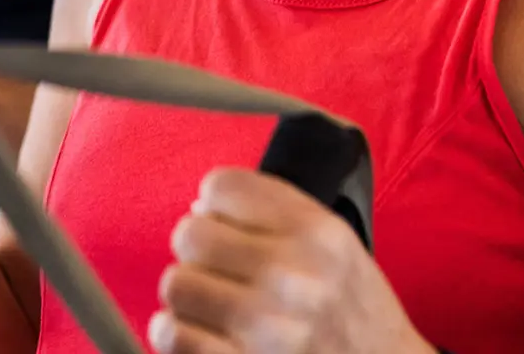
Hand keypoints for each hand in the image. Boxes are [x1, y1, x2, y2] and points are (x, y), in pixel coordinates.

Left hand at [150, 169, 432, 353]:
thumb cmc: (350, 306)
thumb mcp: (336, 242)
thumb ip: (275, 211)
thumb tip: (199, 209)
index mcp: (317, 233)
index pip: (220, 186)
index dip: (216, 204)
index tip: (228, 223)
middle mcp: (293, 276)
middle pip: (190, 233)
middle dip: (196, 248)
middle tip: (217, 266)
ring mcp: (268, 329)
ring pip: (177, 284)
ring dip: (187, 294)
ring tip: (212, 303)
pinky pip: (174, 336)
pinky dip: (173, 332)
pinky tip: (194, 330)